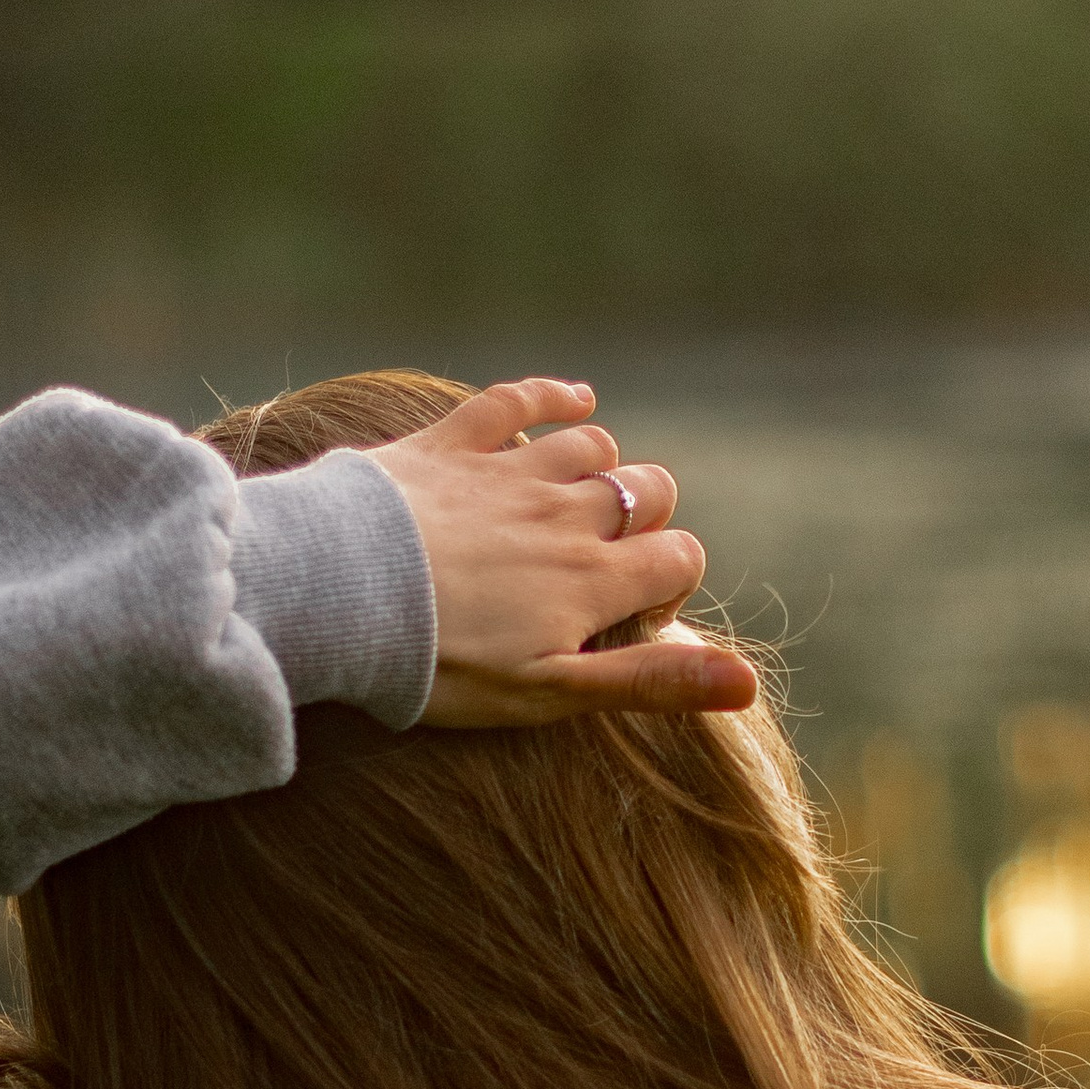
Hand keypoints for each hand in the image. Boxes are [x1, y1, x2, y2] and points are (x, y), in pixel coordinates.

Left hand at [367, 377, 758, 729]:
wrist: (340, 597)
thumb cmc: (443, 664)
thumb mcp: (551, 692)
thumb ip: (649, 683)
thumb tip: (749, 684)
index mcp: (595, 579)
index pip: (678, 559)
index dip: (671, 583)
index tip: (635, 613)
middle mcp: (567, 514)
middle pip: (647, 492)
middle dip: (648, 517)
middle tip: (607, 559)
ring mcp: (510, 473)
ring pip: (592, 446)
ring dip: (601, 465)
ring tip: (581, 497)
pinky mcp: (451, 444)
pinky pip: (516, 402)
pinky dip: (551, 396)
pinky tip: (572, 398)